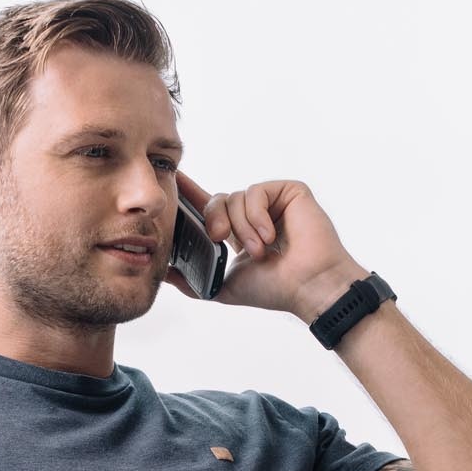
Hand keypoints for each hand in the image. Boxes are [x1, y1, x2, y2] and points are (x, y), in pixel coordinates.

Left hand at [165, 172, 367, 321]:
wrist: (307, 286)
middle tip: (219, 239)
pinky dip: (257, 216)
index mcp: (240, 232)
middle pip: (217, 199)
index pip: (210, 207)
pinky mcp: (289, 191)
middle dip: (212, 219)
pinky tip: (270, 237)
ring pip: (235, 197)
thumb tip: (164, 272)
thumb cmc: (276, 290)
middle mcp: (255, 215)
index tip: (172, 180)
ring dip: (241, 227)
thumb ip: (194, 280)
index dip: (191, 193)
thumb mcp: (224, 287)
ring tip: (259, 251)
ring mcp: (273, 202)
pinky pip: (255, 192)